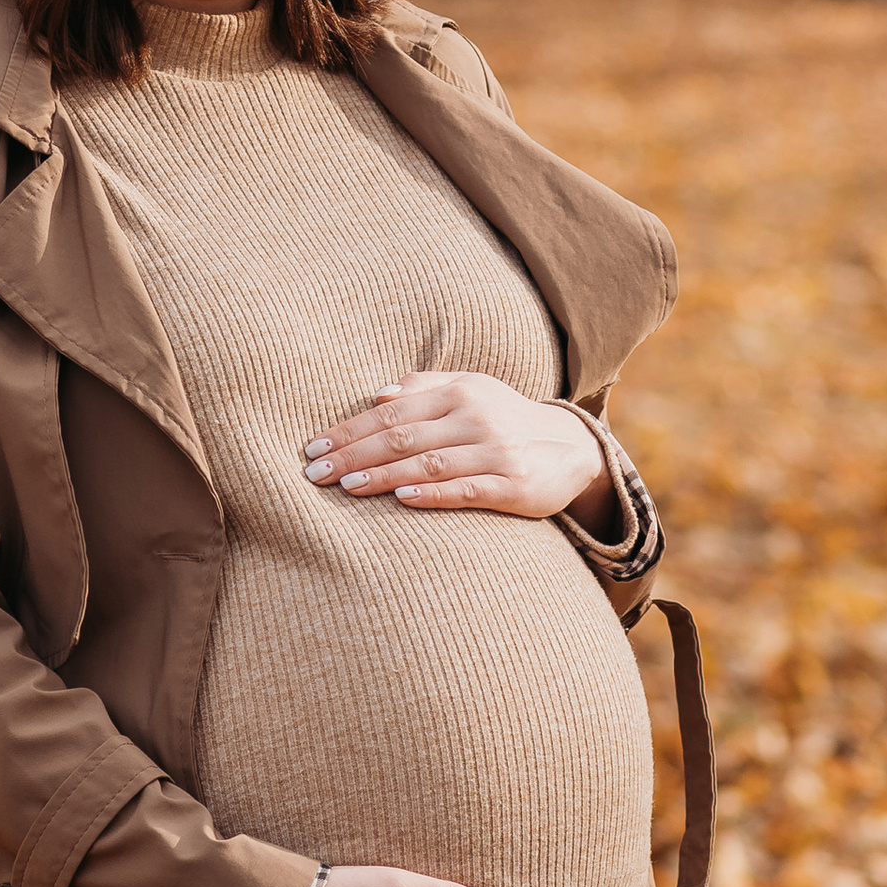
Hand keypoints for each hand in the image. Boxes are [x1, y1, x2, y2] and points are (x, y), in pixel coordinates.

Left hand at [304, 372, 615, 527]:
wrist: (572, 448)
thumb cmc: (505, 419)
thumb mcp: (471, 391)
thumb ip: (425, 388)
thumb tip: (376, 394)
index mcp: (459, 392)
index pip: (391, 411)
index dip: (349, 430)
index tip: (313, 448)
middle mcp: (475, 417)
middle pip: (402, 436)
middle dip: (353, 454)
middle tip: (314, 473)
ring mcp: (496, 451)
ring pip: (428, 463)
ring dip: (383, 475)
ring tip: (346, 486)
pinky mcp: (514, 485)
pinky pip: (467, 490)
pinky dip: (432, 494)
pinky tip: (402, 498)